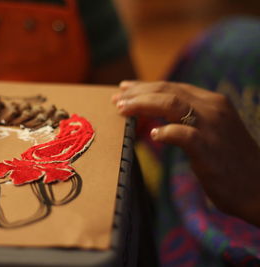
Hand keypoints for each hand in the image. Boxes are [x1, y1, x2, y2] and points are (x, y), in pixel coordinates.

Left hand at [112, 81, 259, 225]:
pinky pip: (184, 135)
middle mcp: (212, 108)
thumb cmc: (229, 160)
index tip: (124, 89)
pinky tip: (152, 134)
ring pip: (172, 105)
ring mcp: (212, 128)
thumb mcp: (210, 131)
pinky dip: (166, 132)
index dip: (145, 87)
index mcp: (211, 102)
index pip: (172, 87)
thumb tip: (156, 119)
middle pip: (167, 91)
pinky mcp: (210, 150)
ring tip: (123, 110)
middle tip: (116, 99)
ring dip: (143, 105)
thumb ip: (188, 120)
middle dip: (138, 93)